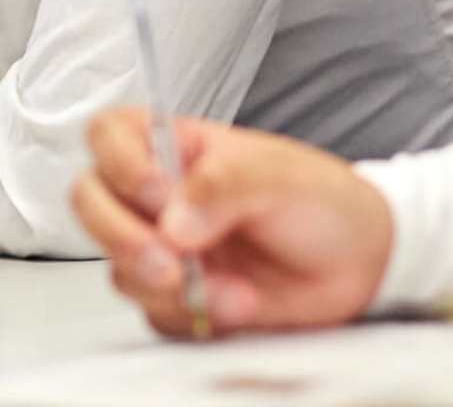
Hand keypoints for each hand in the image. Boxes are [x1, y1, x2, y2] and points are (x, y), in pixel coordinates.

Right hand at [71, 108, 392, 336]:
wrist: (361, 263)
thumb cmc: (321, 201)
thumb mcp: (279, 175)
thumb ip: (222, 185)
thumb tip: (173, 222)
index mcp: (173, 147)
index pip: (108, 136)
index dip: (118, 163)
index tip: (157, 191)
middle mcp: (157, 197)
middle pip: (91, 203)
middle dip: (122, 238)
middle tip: (171, 261)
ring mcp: (164, 248)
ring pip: (119, 268)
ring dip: (170, 288)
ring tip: (233, 290)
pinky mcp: (177, 297)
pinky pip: (155, 313)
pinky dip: (193, 317)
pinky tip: (238, 305)